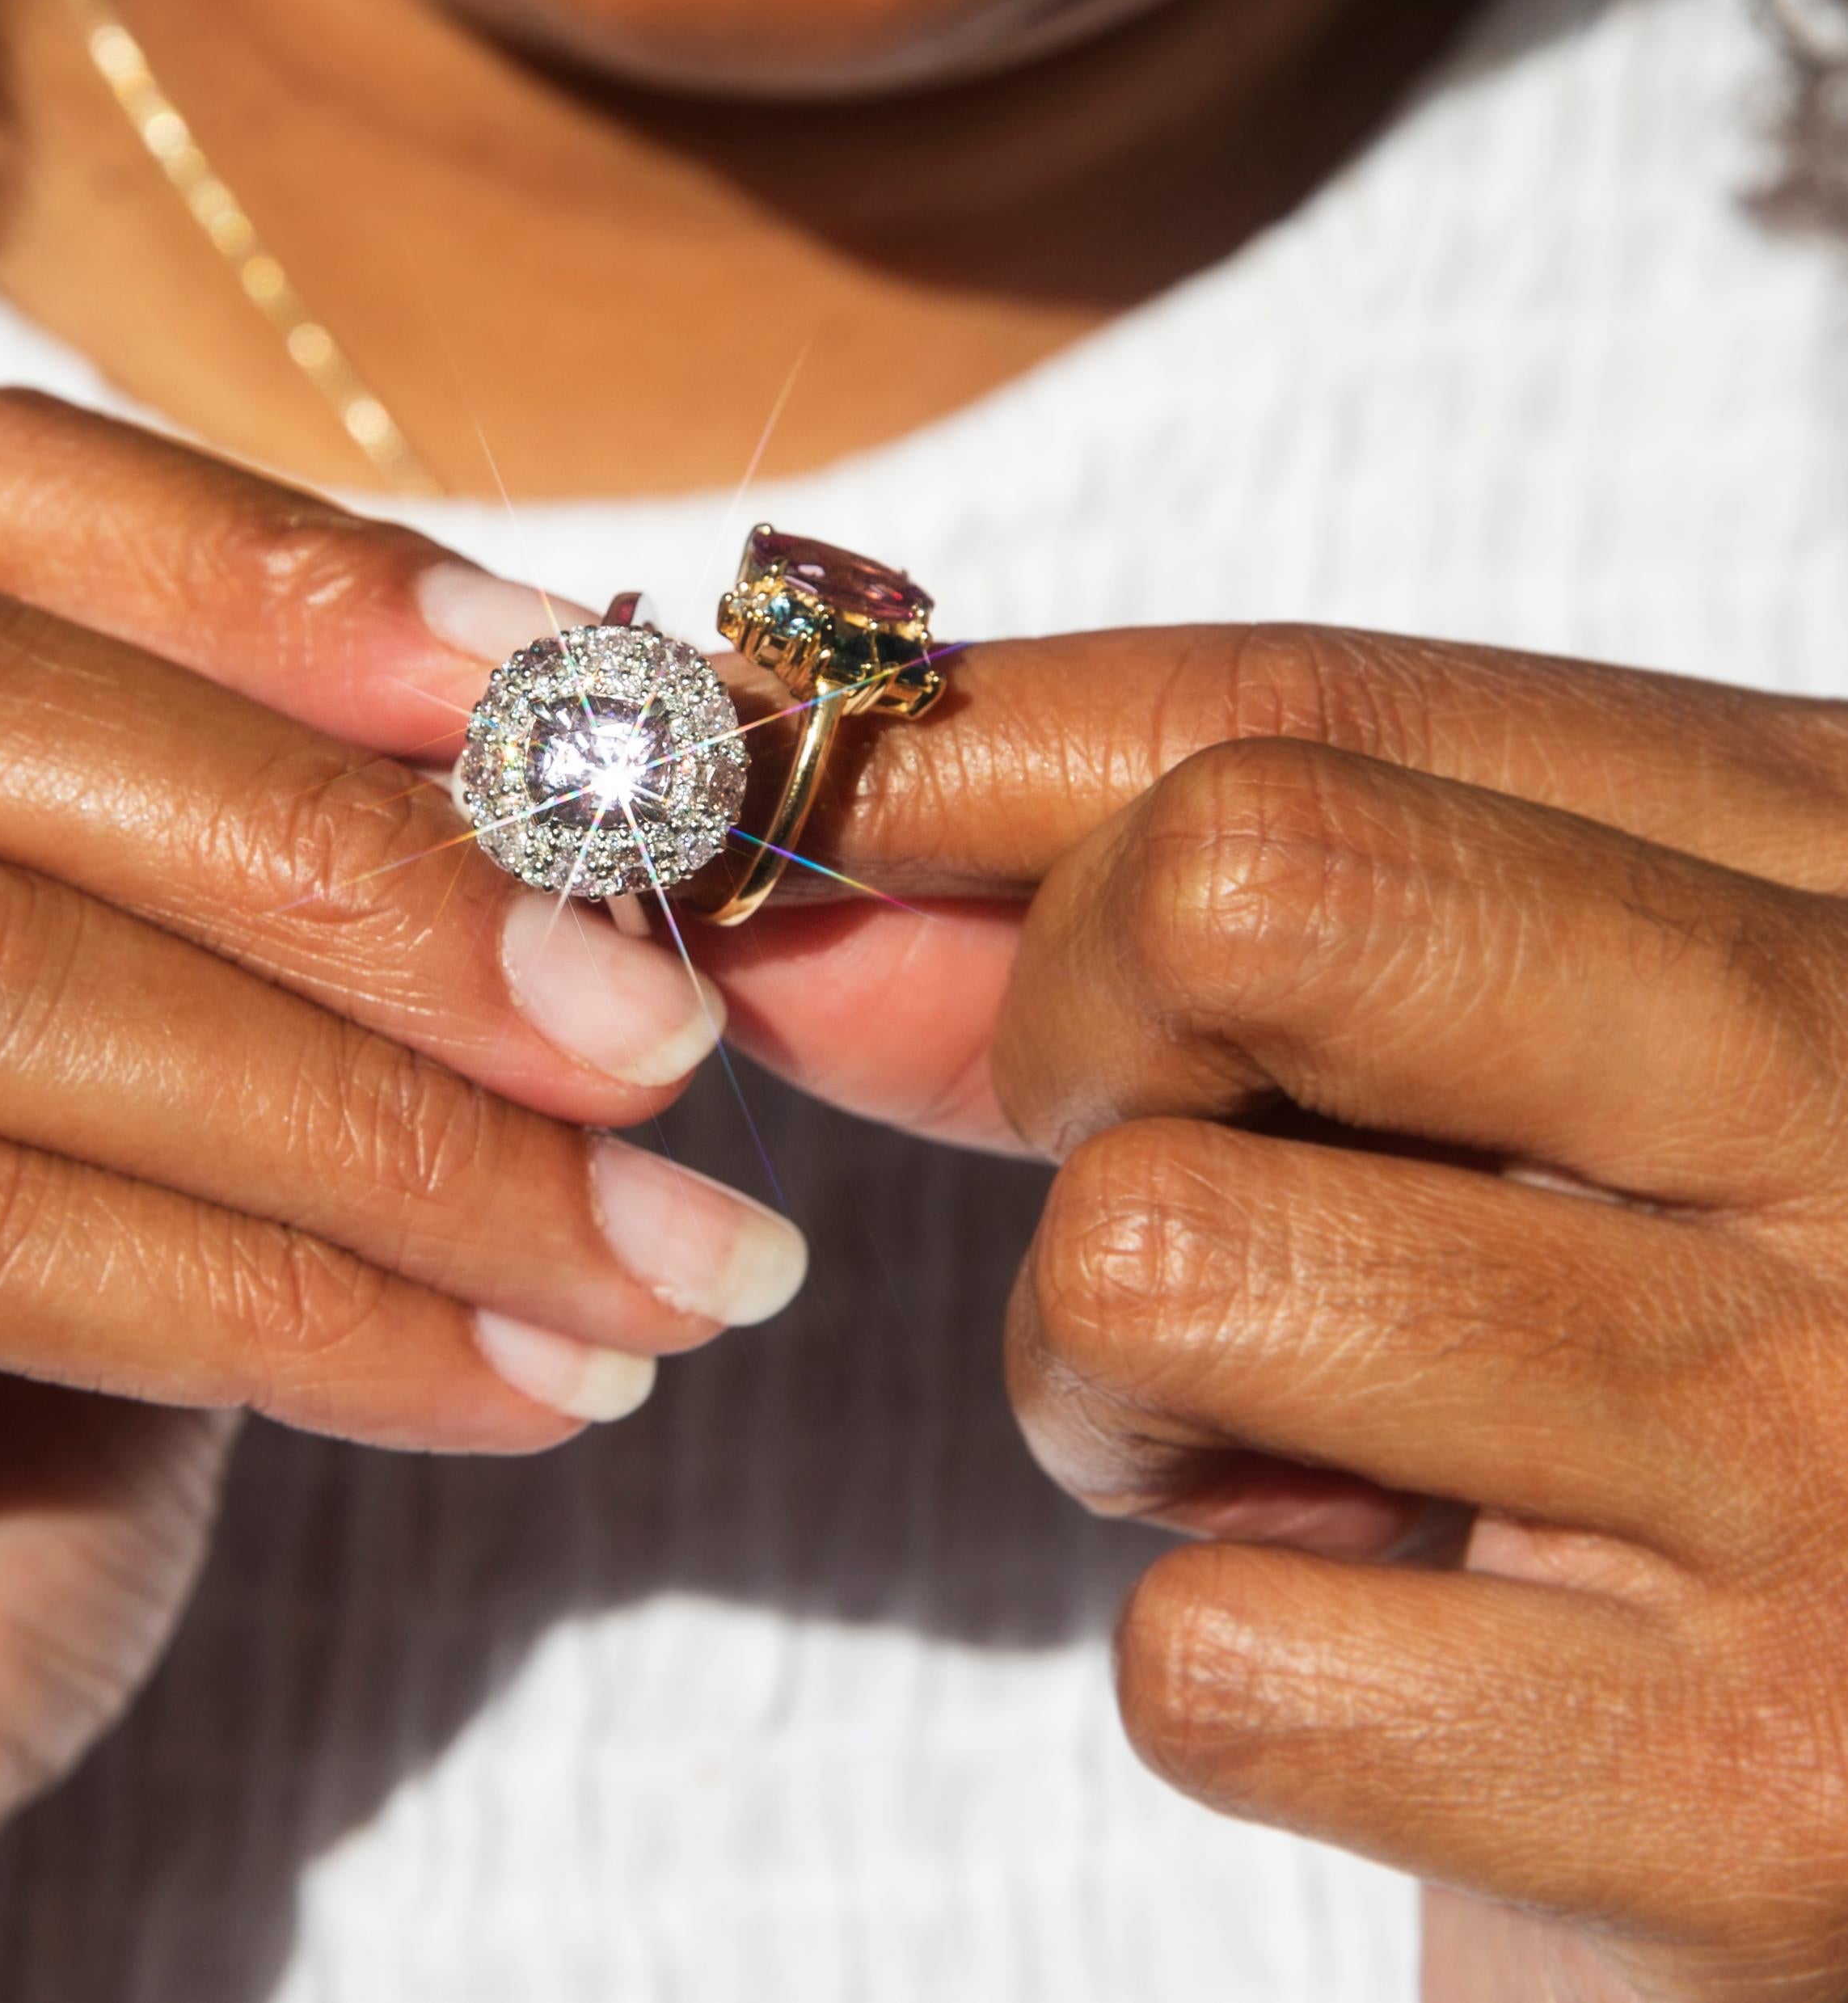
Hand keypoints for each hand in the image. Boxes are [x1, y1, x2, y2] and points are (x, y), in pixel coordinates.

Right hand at [0, 391, 803, 2002]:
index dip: (276, 575)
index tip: (577, 699)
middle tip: (656, 1024)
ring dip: (376, 1120)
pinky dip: (278, 1306)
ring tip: (656, 1254)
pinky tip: (506, 1386)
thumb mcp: (122, 1154)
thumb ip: (257, 961)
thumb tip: (572, 820)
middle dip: (347, 855)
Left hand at [702, 623, 1847, 2000]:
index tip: (746, 788)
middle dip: (1070, 1030)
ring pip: (1149, 1263)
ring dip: (1112, 1382)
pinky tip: (1409, 1643)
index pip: (1303, 708)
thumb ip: (1143, 958)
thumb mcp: (1471, 1077)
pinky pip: (1213, 1648)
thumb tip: (785, 869)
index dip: (962, 744)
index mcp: (1827, 870)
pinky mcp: (1749, 1777)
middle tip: (1162, 1157)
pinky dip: (1224, 1644)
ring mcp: (1831, 1440)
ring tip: (1314, 1436)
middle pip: (1239, 891)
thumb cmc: (1633, 1355)